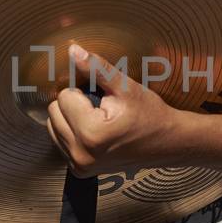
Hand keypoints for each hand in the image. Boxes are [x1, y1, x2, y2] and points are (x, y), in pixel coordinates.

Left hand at [46, 46, 182, 177]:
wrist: (168, 143)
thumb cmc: (150, 115)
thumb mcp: (126, 87)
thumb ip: (97, 68)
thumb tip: (73, 51)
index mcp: (90, 133)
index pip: (64, 97)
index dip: (82, 91)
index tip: (102, 98)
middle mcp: (80, 154)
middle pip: (54, 113)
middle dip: (73, 105)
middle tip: (99, 108)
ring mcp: (79, 166)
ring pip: (53, 127)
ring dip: (70, 119)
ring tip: (97, 120)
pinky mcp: (80, 171)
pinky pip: (61, 142)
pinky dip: (72, 133)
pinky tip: (94, 132)